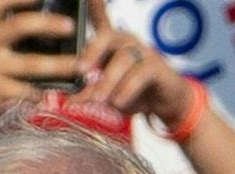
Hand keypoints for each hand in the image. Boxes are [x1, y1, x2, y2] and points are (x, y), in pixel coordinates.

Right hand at [0, 0, 79, 133]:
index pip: (0, 3)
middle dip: (48, 24)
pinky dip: (41, 94)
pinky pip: (26, 92)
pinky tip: (53, 96)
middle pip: (20, 26)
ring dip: (58, 66)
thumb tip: (46, 37)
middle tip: (70, 26)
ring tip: (79, 67)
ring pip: (31, 65)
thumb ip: (6, 40)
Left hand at [73, 0, 190, 129]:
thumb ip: (89, 92)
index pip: (100, 19)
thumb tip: (71, 100)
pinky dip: (127, 89)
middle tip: (80, 70)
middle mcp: (126, 42)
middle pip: (108, 37)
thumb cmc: (133, 91)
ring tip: (98, 99)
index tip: (88, 0)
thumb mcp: (106, 91)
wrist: (164, 100)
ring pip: (123, 59)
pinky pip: (141, 74)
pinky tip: (118, 102)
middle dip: (92, 52)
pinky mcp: (156, 67)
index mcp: (111, 43)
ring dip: (108, 80)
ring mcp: (142, 52)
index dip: (94, 7)